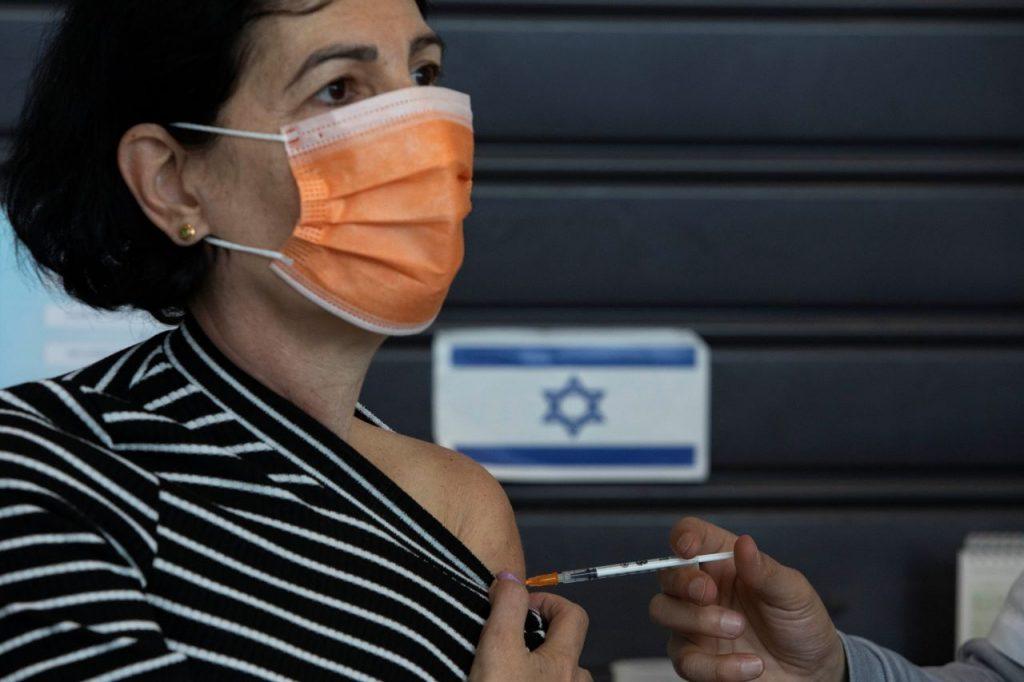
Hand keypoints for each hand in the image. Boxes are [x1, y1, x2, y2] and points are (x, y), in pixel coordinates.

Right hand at [470, 572, 591, 681]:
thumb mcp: (498, 648)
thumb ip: (508, 608)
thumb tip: (510, 578)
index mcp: (563, 663)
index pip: (573, 614)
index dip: (547, 601)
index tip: (520, 607)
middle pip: (565, 647)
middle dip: (539, 635)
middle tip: (508, 640)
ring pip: (557, 673)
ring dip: (537, 663)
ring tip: (506, 665)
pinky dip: (531, 679)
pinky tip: (507, 681)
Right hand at [648, 518, 846, 681]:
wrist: (812, 673)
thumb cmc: (801, 624)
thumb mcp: (794, 593)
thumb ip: (765, 570)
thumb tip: (744, 543)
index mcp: (725, 562)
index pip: (691, 536)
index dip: (683, 536)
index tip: (688, 547)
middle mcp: (704, 590)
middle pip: (667, 574)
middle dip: (683, 582)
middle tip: (709, 594)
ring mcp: (696, 625)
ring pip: (663, 611)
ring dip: (697, 620)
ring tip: (738, 628)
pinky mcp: (699, 660)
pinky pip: (687, 661)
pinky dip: (717, 666)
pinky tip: (750, 666)